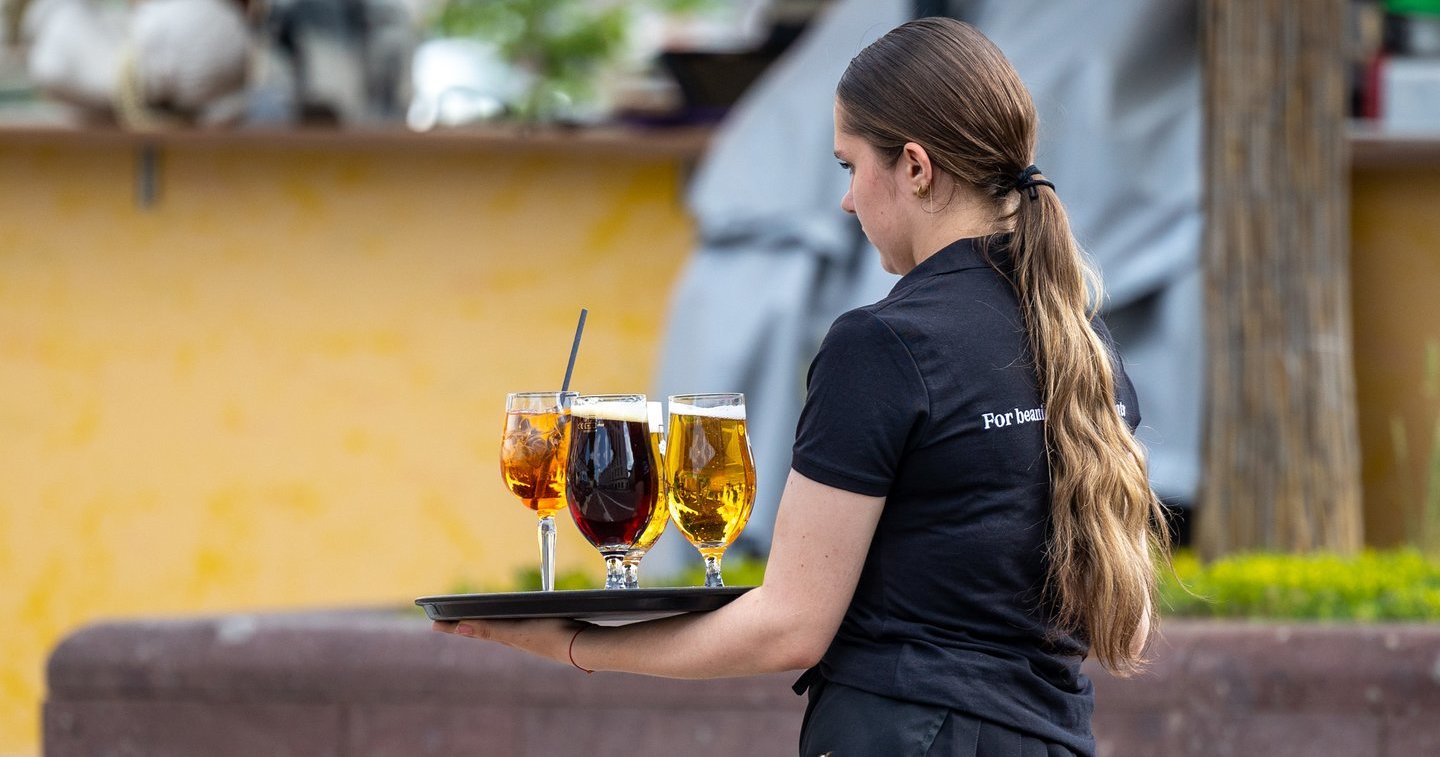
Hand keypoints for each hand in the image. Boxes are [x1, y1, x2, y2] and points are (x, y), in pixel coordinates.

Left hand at [432, 618, 586, 667]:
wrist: (582, 646)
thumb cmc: (549, 636)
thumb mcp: (516, 631)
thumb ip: (489, 629)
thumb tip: (458, 627)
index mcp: (505, 637)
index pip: (473, 630)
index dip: (454, 627)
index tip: (433, 625)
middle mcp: (514, 638)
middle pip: (484, 630)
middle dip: (466, 625)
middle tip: (448, 623)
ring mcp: (529, 636)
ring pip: (501, 629)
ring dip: (486, 624)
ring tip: (475, 621)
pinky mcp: (543, 631)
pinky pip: (516, 626)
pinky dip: (507, 622)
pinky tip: (514, 621)